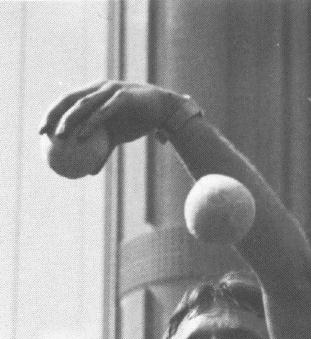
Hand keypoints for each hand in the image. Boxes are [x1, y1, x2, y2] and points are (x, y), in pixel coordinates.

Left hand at [39, 80, 181, 146]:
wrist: (164, 112)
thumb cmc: (139, 122)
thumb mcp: (117, 138)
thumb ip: (102, 152)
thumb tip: (90, 172)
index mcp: (95, 94)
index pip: (67, 101)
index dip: (51, 113)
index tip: (41, 132)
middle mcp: (99, 89)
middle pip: (70, 99)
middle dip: (53, 114)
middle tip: (43, 132)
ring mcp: (111, 91)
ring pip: (84, 104)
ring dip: (69, 120)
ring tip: (59, 136)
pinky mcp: (123, 97)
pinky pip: (103, 112)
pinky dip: (91, 124)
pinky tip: (81, 137)